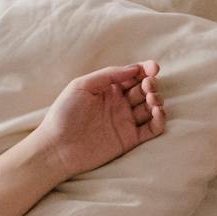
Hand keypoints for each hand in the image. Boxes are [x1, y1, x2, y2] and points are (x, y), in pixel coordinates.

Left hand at [33, 61, 164, 179]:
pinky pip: (152, 129)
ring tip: (151, 99)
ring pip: (150, 107)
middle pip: (144, 89)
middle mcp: (118, 104)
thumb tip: (135, 68)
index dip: (146, 70)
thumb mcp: (81, 86)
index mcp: (107, 89)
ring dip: (156, 99)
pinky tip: (157, 113)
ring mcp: (124, 121)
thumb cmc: (63, 114)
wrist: (57, 148)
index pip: (132, 75)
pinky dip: (160, 120)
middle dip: (151, 84)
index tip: (154, 68)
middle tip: (148, 85)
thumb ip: (108, 74)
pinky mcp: (129, 139)